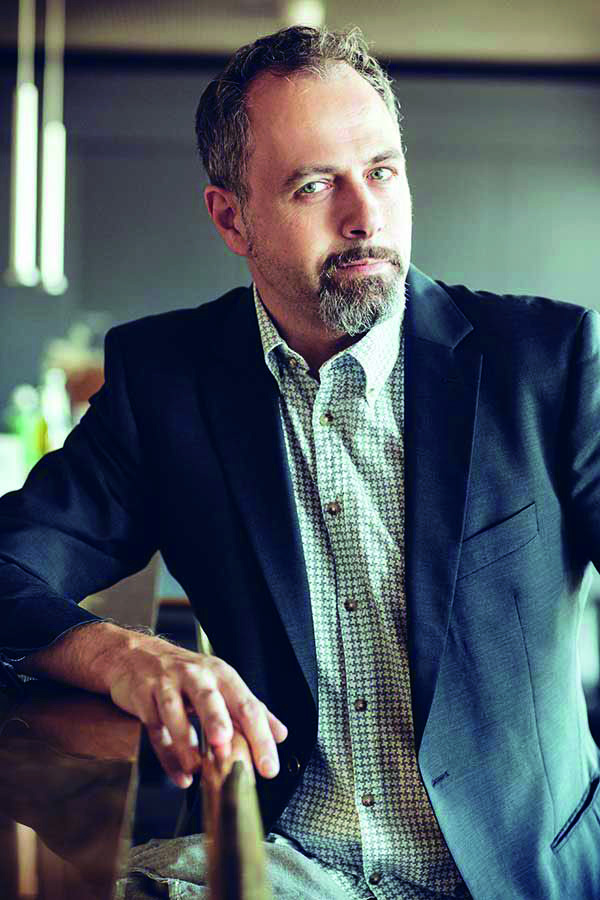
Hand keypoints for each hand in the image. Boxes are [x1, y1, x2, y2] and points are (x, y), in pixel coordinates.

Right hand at [108, 634, 287, 788]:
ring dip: (186, 741)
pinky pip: (155, 729)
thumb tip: (279, 734)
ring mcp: (167, 685)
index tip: (268, 766)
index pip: (246, 705)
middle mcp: (196, 676)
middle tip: (226, 746)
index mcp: (221, 675)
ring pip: (174, 711)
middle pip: (209, 699)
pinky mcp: (143, 698)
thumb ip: (249, 710)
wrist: (137, 655)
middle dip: (217, 722)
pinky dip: (167, 756)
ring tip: (197, 767)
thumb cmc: (184, 673)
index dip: (260, 736)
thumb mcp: (221, 684)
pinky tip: (181, 775)